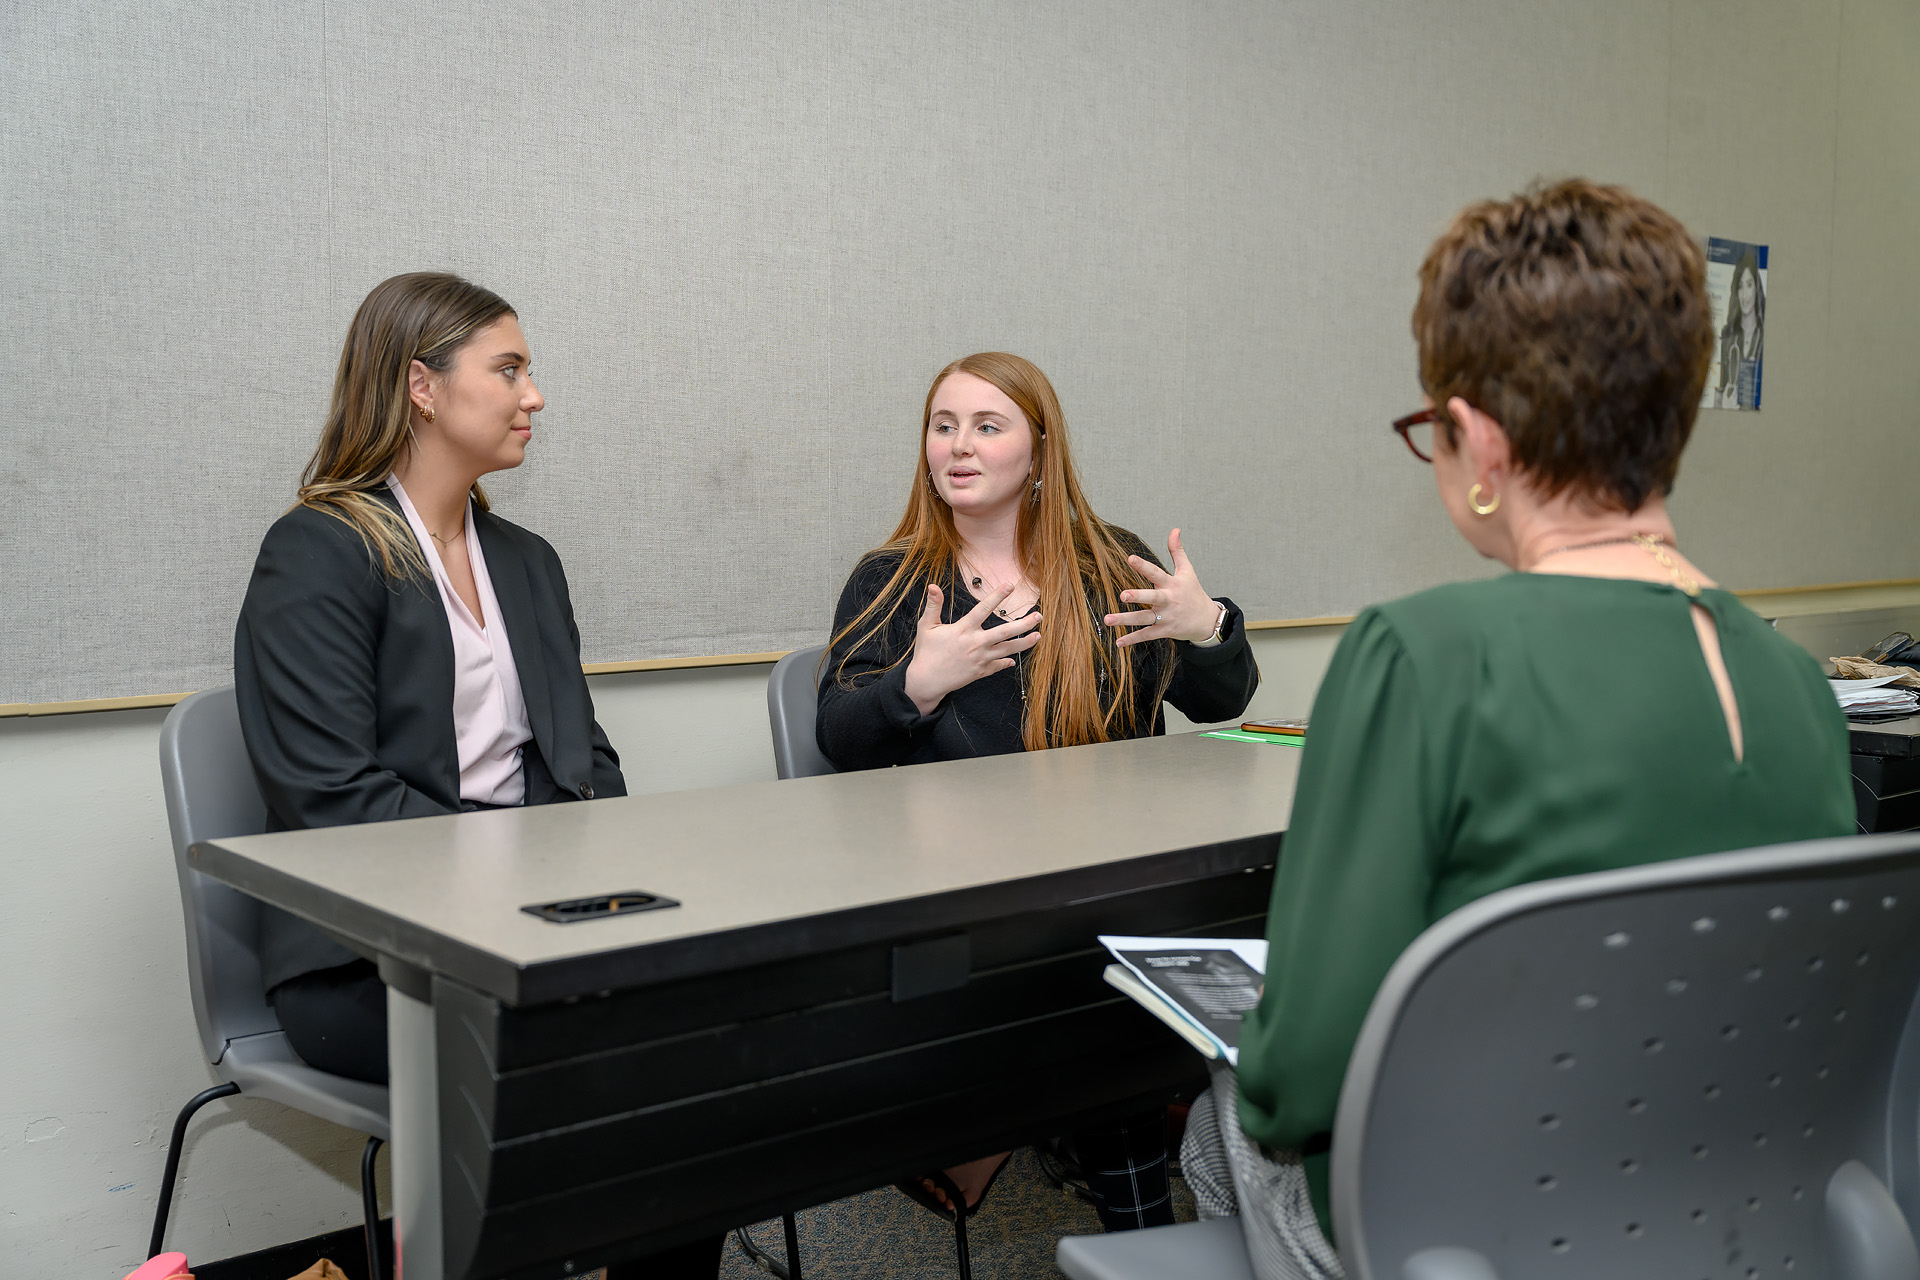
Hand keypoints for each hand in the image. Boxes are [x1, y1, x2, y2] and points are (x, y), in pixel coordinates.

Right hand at [903, 582, 1042, 714]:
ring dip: (1024, 643)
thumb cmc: (926, 652)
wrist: (926, 681)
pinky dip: (1007, 662)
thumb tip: (933, 586)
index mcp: (963, 630)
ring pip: (1007, 650)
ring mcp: (980, 659)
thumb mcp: (927, 626)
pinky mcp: (980, 672)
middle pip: (1005, 632)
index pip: (983, 609)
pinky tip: (1014, 659)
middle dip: (1023, 624)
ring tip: (1038, 635)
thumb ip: (933, 605)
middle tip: (1038, 616)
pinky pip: (998, 665)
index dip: (997, 596)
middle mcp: (975, 644)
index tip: (1010, 586)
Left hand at [1103, 528, 1221, 647]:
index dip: (1143, 566)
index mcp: (1172, 584)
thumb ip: (1177, 551)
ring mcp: (1166, 617)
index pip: (1156, 573)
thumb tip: (1174, 530)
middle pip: (1152, 598)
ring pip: (1144, 618)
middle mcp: (1168, 601)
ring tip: (1108, 619)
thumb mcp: (1188, 571)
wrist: (1207, 621)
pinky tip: (1118, 642)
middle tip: (1122, 594)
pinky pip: (1147, 635)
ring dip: (1126, 620)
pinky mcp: (1164, 631)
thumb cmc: (1193, 593)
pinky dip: (1132, 639)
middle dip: (1138, 596)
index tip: (1130, 558)